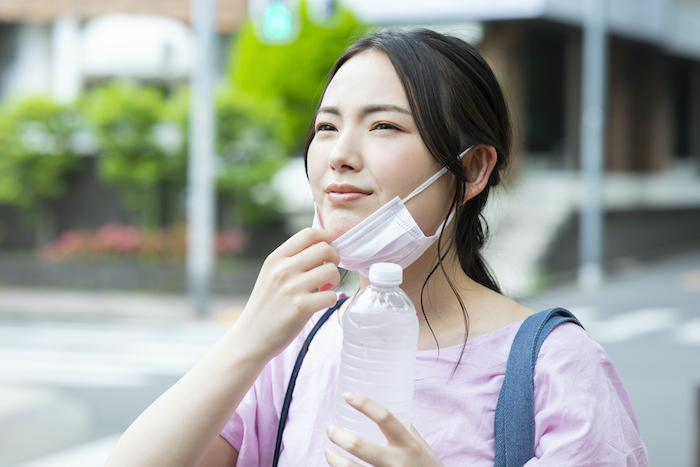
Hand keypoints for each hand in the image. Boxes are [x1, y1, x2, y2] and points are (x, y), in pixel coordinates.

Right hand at [235, 228, 340, 359]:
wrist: (250, 338)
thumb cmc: (266, 306)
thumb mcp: (270, 275)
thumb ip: (291, 260)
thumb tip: (323, 246)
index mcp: (276, 258)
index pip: (309, 233)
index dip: (325, 238)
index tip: (327, 251)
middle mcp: (283, 270)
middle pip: (325, 249)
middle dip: (334, 259)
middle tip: (328, 273)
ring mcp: (292, 288)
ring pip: (332, 271)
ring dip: (335, 281)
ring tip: (324, 289)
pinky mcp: (301, 307)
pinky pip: (332, 296)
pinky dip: (331, 300)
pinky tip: (320, 303)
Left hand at [325, 393, 443, 466]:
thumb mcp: (421, 446)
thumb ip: (405, 430)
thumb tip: (383, 410)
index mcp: (409, 444)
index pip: (385, 418)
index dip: (365, 404)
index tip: (348, 396)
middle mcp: (397, 463)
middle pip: (359, 446)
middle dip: (339, 435)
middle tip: (331, 429)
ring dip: (334, 459)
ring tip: (328, 451)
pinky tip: (337, 466)